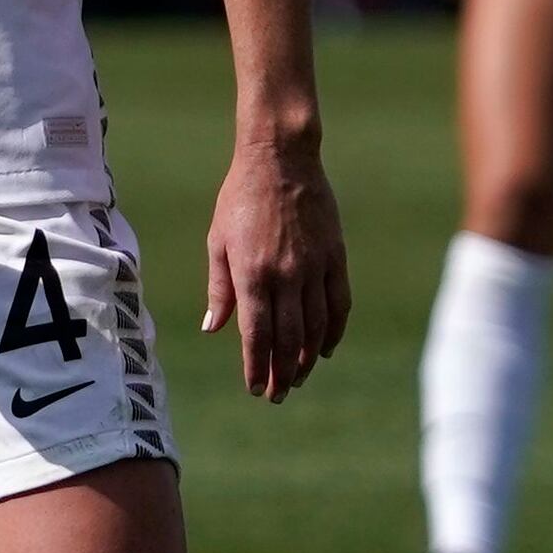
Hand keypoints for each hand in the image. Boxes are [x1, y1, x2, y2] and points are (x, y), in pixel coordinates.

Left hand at [205, 131, 350, 402]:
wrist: (281, 159)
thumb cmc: (240, 199)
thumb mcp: (218, 242)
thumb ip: (219, 288)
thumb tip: (214, 328)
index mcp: (252, 273)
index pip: (257, 335)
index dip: (256, 367)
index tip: (255, 389)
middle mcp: (285, 275)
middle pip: (289, 339)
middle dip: (283, 373)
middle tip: (278, 394)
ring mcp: (314, 267)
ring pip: (316, 327)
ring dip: (308, 359)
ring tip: (299, 378)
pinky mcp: (335, 256)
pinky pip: (339, 303)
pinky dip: (334, 330)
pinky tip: (326, 349)